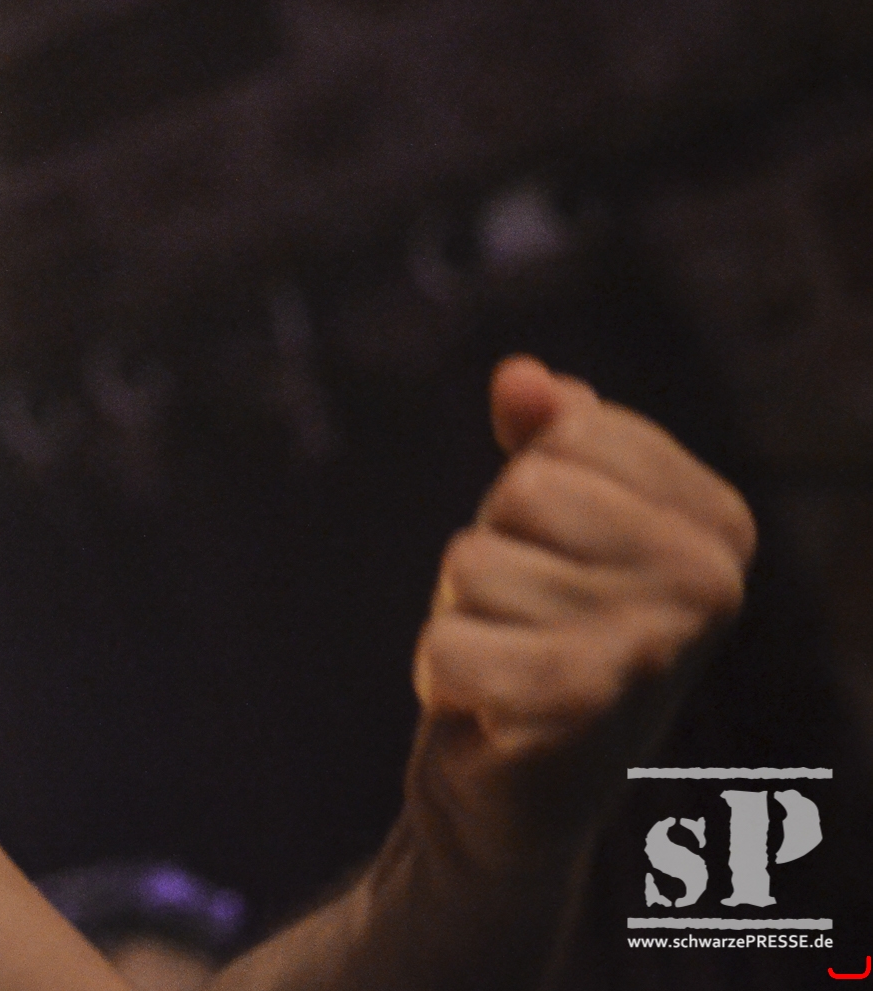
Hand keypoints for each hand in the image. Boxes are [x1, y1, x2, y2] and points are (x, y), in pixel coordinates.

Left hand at [407, 355, 754, 875]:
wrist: (516, 783)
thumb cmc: (534, 629)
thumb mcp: (545, 519)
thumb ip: (545, 435)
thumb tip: (522, 379)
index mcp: (718, 523)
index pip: (574, 431)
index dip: (528, 493)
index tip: (554, 558)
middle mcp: (710, 582)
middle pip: (525, 492)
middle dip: (490, 553)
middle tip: (521, 618)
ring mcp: (654, 647)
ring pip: (474, 565)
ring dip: (464, 617)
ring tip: (509, 662)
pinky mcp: (583, 709)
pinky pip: (448, 641)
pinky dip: (443, 673)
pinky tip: (487, 710)